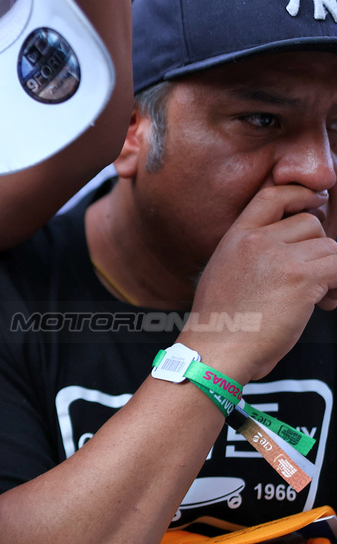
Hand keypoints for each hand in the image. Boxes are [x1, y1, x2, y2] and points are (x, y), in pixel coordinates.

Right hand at [185, 185, 336, 381]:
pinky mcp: (300, 278)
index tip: (315, 201)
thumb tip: (292, 248)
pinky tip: (326, 303)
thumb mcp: (224, 272)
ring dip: (332, 272)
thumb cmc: (223, 322)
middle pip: (310, 224)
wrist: (217, 349)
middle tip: (314, 279)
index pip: (272, 196)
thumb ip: (251, 252)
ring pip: (330, 247)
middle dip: (319, 250)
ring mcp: (278, 257)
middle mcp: (256, 241)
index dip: (300, 194)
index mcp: (235, 237)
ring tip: (319, 297)